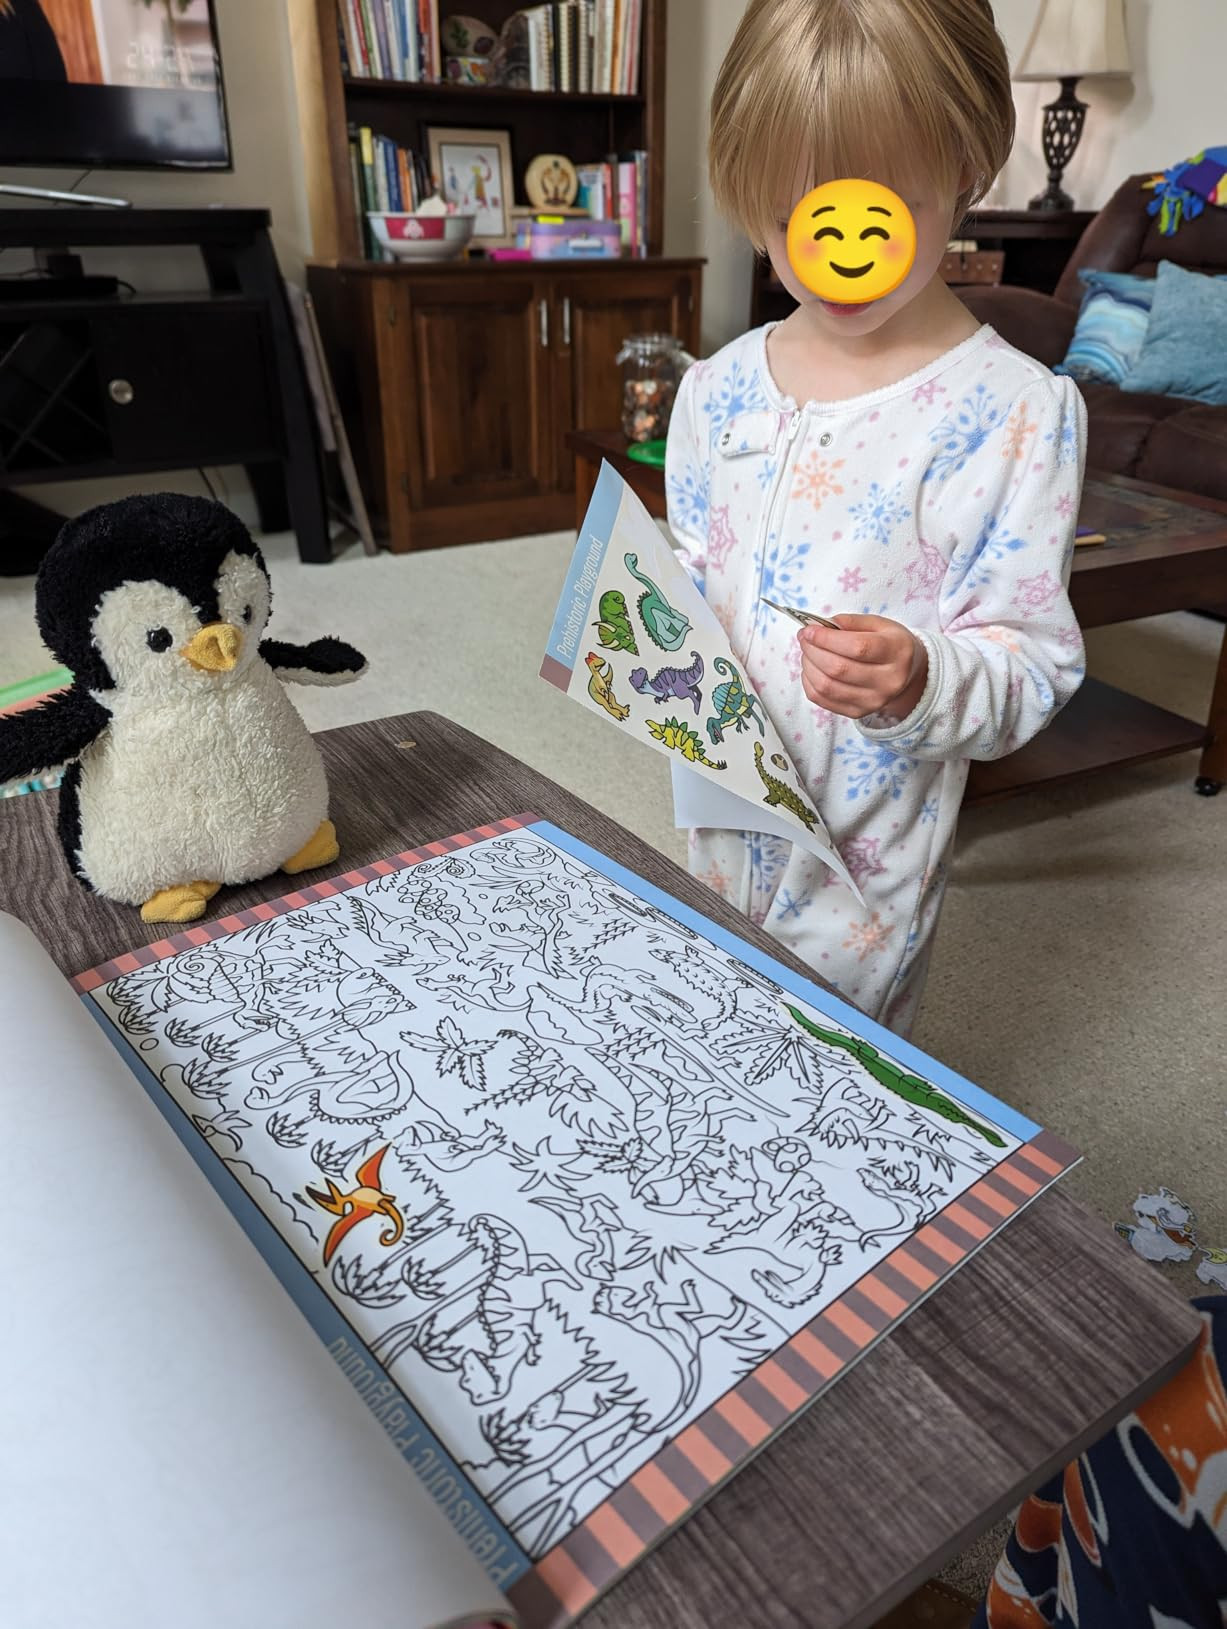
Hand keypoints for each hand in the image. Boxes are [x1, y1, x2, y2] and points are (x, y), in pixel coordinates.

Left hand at [797, 614, 926, 720]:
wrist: (906, 675)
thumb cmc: (889, 645)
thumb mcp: (879, 624)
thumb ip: (850, 622)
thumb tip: (820, 626)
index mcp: (896, 652)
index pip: (857, 648)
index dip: (827, 639)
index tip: (809, 630)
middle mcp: (888, 681)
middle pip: (839, 668)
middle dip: (813, 650)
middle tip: (804, 638)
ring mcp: (873, 701)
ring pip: (827, 686)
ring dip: (808, 666)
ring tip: (807, 652)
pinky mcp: (858, 712)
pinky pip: (822, 700)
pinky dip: (809, 682)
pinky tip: (811, 669)